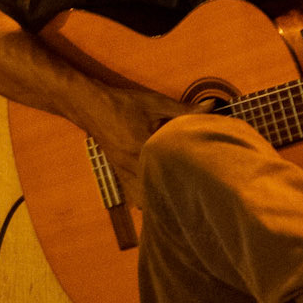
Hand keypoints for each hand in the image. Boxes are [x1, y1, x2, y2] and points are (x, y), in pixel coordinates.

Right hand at [72, 82, 193, 204]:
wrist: (90, 105)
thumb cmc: (122, 104)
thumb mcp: (154, 103)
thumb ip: (183, 109)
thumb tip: (211, 106)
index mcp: (143, 147)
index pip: (171, 167)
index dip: (189, 176)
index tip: (205, 182)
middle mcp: (132, 164)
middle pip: (157, 189)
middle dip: (175, 195)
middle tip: (195, 196)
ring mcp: (123, 171)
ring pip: (143, 198)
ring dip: (158, 199)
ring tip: (177, 199)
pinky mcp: (118, 172)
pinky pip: (133, 194)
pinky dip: (145, 197)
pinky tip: (158, 196)